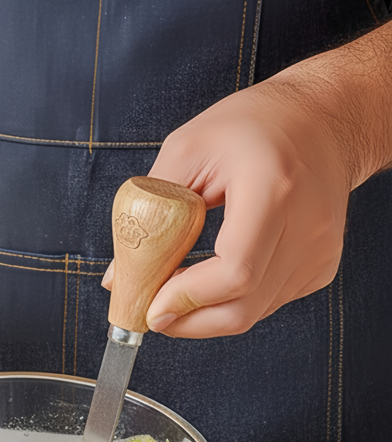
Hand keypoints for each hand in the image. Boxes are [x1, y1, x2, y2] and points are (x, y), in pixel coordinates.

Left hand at [103, 57, 376, 337]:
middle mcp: (306, 227)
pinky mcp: (321, 266)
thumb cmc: (250, 126)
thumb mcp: (186, 150)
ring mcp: (319, 251)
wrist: (323, 119)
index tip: (149, 306)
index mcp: (272, 189)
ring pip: (252, 313)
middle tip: (150, 314)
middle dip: (187, 322)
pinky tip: (207, 279)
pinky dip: (230, 302)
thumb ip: (149, 212)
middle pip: (242, 306)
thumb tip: (117, 277)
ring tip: (170, 294)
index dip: (187, 299)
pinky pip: (266, 302)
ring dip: (204, 315)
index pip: (234, 271)